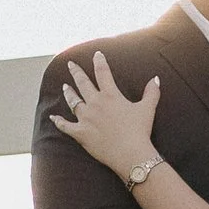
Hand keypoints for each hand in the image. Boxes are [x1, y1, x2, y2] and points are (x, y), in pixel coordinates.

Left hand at [56, 53, 161, 178]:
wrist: (130, 154)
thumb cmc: (139, 131)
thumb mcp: (148, 109)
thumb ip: (151, 92)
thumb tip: (155, 79)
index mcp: (110, 95)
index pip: (103, 73)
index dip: (99, 61)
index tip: (96, 54)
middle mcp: (95, 103)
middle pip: (82, 83)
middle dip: (76, 72)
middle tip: (70, 64)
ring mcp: (86, 118)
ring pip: (73, 101)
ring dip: (68, 93)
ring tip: (65, 87)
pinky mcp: (80, 133)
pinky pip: (65, 126)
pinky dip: (58, 121)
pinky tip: (53, 117)